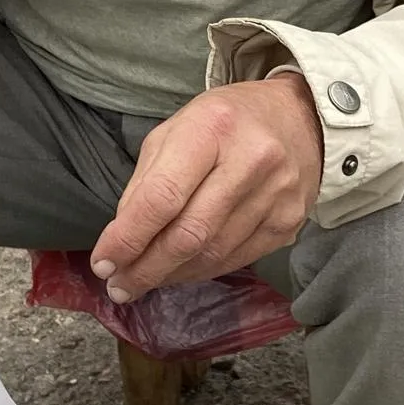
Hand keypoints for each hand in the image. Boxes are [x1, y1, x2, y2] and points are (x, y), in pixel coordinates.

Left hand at [90, 74, 324, 301]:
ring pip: (212, 254)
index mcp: (212, 128)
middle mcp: (251, 161)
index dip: (128, 238)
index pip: (162, 197)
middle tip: (119, 285)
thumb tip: (123, 239)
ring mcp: (276, 195)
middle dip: (146, 268)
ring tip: (142, 282)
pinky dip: (202, 271)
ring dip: (171, 275)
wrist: (300, 119)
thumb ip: (146, 182)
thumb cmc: (226, 121)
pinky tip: (181, 272)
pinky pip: (236, 259)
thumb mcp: (175, 130)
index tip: (103, 262)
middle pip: (188, 234)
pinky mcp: (289, 221)